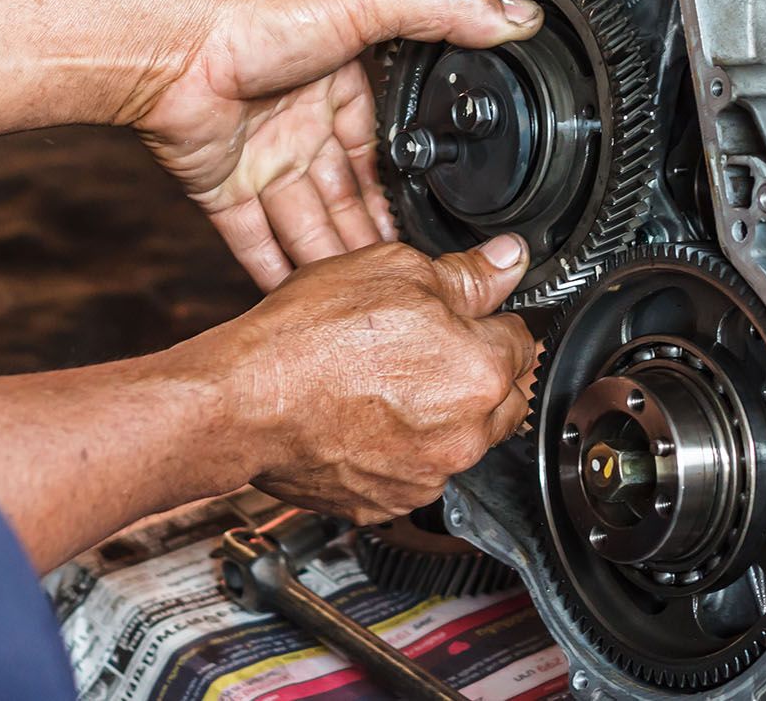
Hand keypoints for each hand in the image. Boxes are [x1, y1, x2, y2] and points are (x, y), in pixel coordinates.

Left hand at [130, 0, 541, 288]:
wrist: (170, 46)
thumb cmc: (261, 12)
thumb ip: (446, 9)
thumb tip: (518, 13)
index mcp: (346, 82)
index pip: (391, 149)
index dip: (415, 192)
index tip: (445, 232)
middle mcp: (307, 124)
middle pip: (354, 199)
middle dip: (381, 242)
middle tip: (416, 287)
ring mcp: (265, 160)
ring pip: (314, 229)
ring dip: (340, 268)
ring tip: (376, 307)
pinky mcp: (224, 190)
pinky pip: (258, 244)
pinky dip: (278, 276)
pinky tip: (306, 307)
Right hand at [217, 235, 536, 524]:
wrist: (242, 402)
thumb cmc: (306, 339)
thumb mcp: (393, 270)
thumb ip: (466, 274)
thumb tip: (506, 262)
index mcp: (479, 371)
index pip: (522, 340)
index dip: (491, 321)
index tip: (466, 318)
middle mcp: (464, 434)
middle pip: (502, 399)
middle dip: (476, 373)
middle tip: (422, 348)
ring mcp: (426, 476)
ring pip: (459, 440)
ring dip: (440, 416)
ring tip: (383, 384)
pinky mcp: (388, 503)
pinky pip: (415, 472)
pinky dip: (401, 450)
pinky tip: (365, 419)